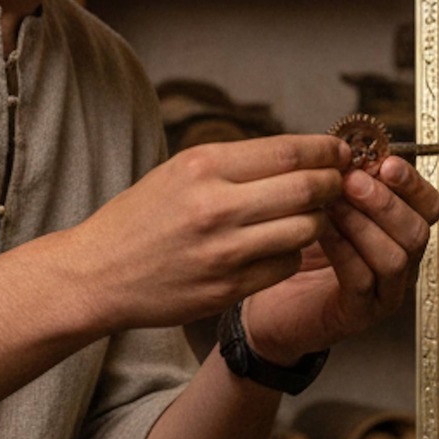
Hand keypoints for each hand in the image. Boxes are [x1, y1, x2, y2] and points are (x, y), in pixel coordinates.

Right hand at [69, 134, 348, 332]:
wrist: (98, 274)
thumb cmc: (140, 218)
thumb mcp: (179, 171)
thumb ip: (236, 163)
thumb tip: (300, 154)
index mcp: (203, 166)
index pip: (289, 151)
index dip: (326, 150)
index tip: (339, 151)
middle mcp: (216, 206)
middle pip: (307, 189)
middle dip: (333, 184)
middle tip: (338, 182)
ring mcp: (224, 251)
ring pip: (306, 229)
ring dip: (318, 220)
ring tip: (309, 215)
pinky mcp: (228, 287)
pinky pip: (286, 264)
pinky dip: (293, 253)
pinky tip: (278, 246)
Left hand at [242, 153, 438, 362]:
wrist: (271, 299)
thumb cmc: (301, 248)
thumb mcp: (325, 205)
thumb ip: (344, 181)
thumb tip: (349, 148)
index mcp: (400, 231)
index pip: (430, 206)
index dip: (413, 183)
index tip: (387, 163)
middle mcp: (401, 263)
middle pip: (417, 231)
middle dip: (386, 202)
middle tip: (353, 181)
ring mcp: (384, 292)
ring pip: (395, 257)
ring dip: (364, 225)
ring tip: (334, 204)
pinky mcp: (358, 314)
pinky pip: (362, 280)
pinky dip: (345, 251)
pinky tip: (322, 231)